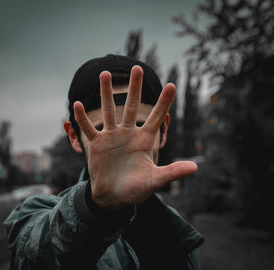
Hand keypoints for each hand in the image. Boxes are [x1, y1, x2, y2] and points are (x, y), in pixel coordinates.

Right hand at [74, 65, 196, 209]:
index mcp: (144, 140)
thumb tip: (196, 168)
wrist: (113, 197)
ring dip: (106, 93)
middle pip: (131, 106)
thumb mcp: (155, 181)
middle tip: (137, 68)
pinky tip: (77, 104)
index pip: (157, 117)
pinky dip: (82, 118)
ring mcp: (112, 137)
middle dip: (134, 88)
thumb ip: (172, 172)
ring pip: (109, 111)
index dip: (164, 102)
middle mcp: (128, 134)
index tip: (172, 85)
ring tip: (105, 74)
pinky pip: (88, 128)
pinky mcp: (97, 144)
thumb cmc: (136, 189)